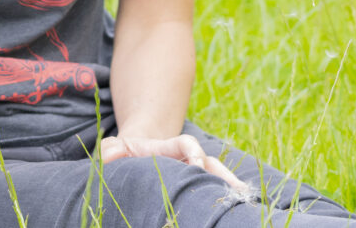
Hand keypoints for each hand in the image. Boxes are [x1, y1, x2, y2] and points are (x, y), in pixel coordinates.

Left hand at [99, 134, 245, 189]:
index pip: (186, 144)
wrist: (132, 158)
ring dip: (230, 189)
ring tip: (244, 202)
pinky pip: (213, 192)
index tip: (197, 163)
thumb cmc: (123, 154)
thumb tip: (112, 154)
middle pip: (210, 163)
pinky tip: (235, 211)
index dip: (193, 151)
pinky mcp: (194, 188)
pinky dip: (225, 199)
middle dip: (223, 176)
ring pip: (217, 179)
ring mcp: (194, 174)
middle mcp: (187, 160)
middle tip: (236, 190)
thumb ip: (111, 150)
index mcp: (168, 148)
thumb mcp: (113, 148)